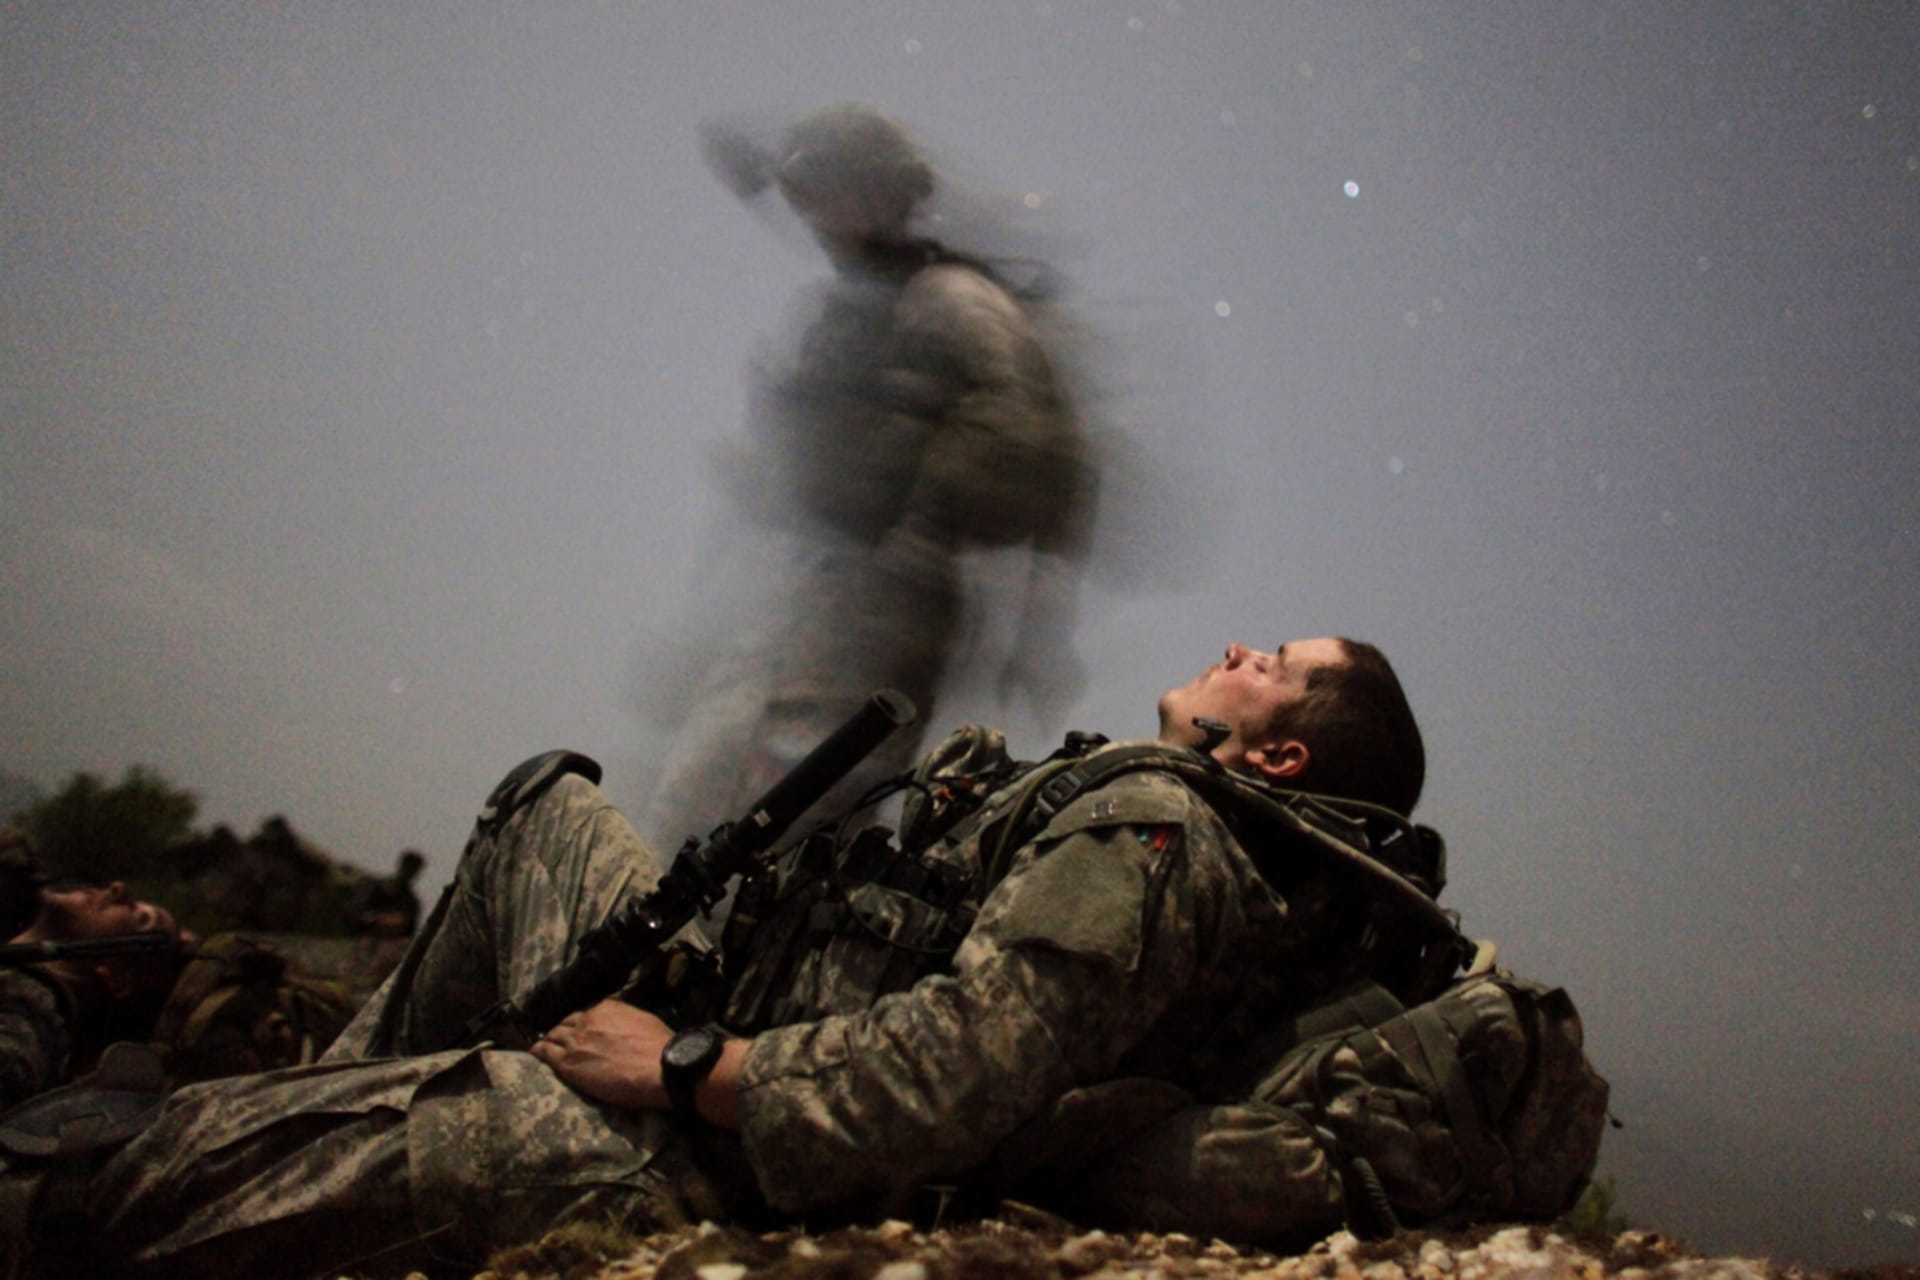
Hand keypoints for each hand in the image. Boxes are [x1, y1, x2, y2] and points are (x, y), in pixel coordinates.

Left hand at [528, 1000, 672, 1110]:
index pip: (585, 1013)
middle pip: (566, 1023)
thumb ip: (626, 1018)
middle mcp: (587, 1020)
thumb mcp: (644, 1020)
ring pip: (553, 1036)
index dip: (580, 1023)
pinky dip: (538, 1051)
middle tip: (559, 1040)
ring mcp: (575, 1041)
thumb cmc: (660, 1047)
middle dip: (562, 1030)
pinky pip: (545, 1052)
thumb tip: (623, 1025)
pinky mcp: (568, 1063)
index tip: (580, 1031)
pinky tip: (534, 1053)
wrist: (659, 1068)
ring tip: (544, 1047)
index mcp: (606, 1008)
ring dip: (549, 1040)